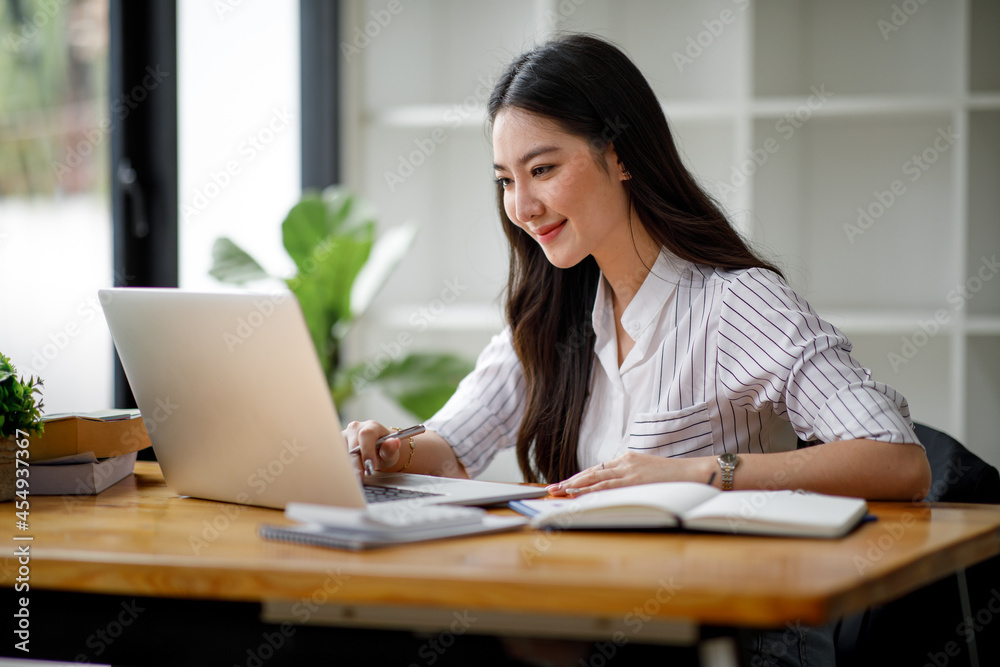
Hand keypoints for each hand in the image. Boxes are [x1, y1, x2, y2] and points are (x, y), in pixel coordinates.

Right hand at [342, 420, 403, 475]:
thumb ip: (391, 449)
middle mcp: (356, 428)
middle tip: (361, 479)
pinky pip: (337, 455)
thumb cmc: (384, 450)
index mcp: (371, 426)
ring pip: (343, 452)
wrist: (378, 450)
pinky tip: (348, 474)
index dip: (367, 451)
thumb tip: (395, 442)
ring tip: (355, 478)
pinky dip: (343, 466)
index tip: (370, 466)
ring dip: (348, 466)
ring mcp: (345, 435)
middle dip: (357, 464)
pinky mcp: (338, 443)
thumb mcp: (391, 452)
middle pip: (353, 446)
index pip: (366, 435)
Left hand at [546, 452, 714, 496]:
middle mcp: (625, 462)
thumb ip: (634, 478)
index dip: (580, 478)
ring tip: (558, 491)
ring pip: (594, 478)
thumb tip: (620, 490)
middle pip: (591, 472)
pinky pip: (606, 484)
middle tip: (552, 488)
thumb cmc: (676, 477)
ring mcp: (629, 469)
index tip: (565, 485)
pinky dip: (589, 489)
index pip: (598, 470)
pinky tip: (577, 492)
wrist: (695, 472)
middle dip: (570, 481)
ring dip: (574, 486)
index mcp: (628, 459)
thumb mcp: (649, 474)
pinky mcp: (634, 478)